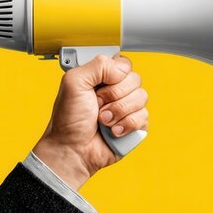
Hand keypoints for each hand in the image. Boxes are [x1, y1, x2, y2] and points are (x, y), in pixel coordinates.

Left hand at [32, 55, 148, 190]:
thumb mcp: (74, 82)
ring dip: (118, 111)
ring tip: (103, 121)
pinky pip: (143, 117)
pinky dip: (126, 125)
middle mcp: (116, 91)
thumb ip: (98, 65)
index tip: (99, 85)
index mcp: (102, 77)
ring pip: (141, 97)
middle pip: (135, 80)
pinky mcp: (135, 126)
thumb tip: (122, 69)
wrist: (72, 149)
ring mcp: (127, 108)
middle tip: (98, 105)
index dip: (115, 74)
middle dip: (114, 96)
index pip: (123, 64)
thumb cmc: (69, 119)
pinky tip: (113, 131)